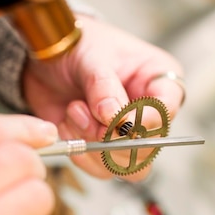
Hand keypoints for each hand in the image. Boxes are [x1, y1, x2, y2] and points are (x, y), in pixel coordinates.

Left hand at [23, 16, 184, 177]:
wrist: (47, 57)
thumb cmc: (78, 46)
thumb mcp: (92, 57)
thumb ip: (104, 87)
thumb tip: (118, 121)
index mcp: (159, 82)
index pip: (167, 110)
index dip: (146, 122)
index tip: (121, 121)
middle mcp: (148, 112)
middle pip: (149, 147)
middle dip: (114, 138)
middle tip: (87, 113)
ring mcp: (125, 134)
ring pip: (127, 166)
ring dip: (94, 145)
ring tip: (74, 111)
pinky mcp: (102, 148)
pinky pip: (99, 168)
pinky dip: (80, 151)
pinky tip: (67, 123)